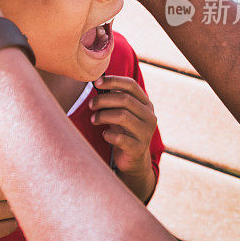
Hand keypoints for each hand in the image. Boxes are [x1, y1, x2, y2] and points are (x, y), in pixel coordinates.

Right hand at [0, 149, 17, 240]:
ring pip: (16, 207)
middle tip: (9, 190)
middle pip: (18, 188)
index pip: (12, 165)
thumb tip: (4, 140)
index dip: (19, 169)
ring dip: (11, 206)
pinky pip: (11, 225)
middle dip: (15, 189)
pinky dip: (7, 222)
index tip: (22, 170)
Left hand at [89, 75, 156, 200]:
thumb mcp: (121, 112)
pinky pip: (119, 137)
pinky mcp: (138, 148)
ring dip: (103, 116)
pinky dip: (107, 134)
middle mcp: (149, 116)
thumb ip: (114, 98)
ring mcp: (146, 133)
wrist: (133, 159)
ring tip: (94, 119)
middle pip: (124, 99)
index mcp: (145, 104)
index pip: (131, 85)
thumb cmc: (124, 131)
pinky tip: (104, 135)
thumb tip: (96, 82)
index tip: (96, 82)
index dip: (113, 81)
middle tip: (90, 105)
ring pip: (122, 116)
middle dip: (103, 99)